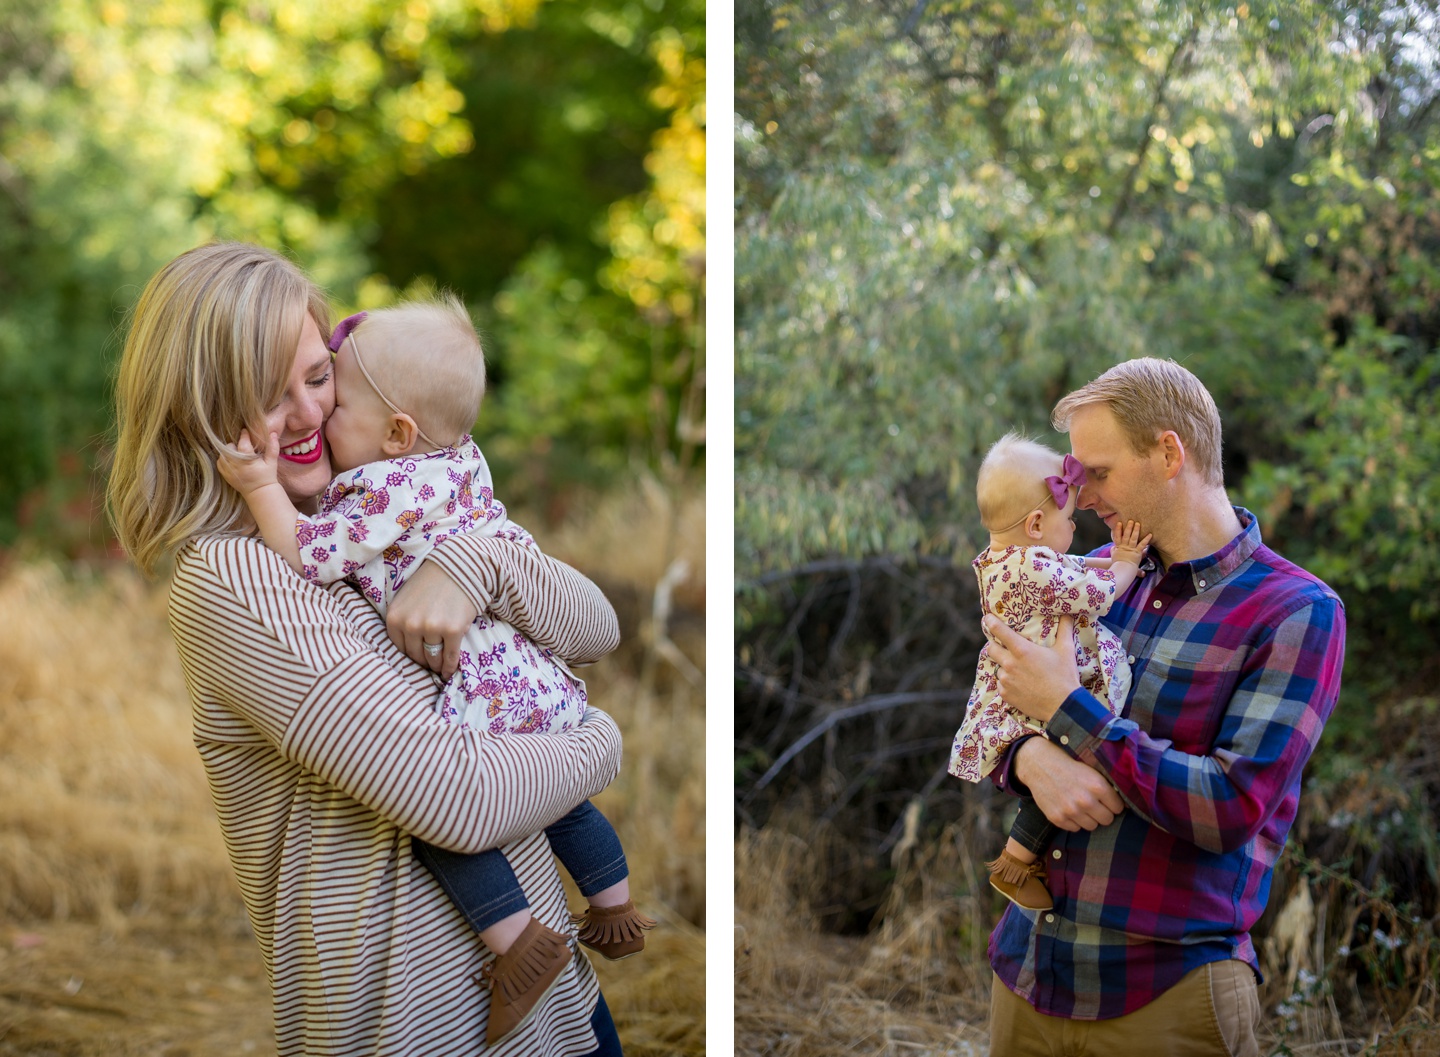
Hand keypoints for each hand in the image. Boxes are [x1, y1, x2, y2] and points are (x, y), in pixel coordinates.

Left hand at [216, 429, 280, 496]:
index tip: (245, 431)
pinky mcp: (225, 475)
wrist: (260, 493)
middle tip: (242, 446)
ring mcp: (229, 471)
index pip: (243, 444)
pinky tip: (232, 459)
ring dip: (229, 451)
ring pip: (223, 454)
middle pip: (229, 448)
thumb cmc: (267, 476)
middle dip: (235, 445)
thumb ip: (273, 447)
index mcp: (248, 462)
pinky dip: (224, 459)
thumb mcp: (272, 462)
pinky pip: (219, 462)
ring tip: (237, 452)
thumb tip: (273, 433)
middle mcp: (236, 466)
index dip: (244, 436)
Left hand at [386, 559, 476, 680]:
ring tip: (440, 668)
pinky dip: (450, 667)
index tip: (418, 658)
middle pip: (415, 655)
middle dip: (423, 662)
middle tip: (430, 664)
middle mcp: (410, 625)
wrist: (460, 568)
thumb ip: (403, 622)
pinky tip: (449, 672)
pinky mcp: (452, 630)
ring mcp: (432, 628)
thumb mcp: (406, 599)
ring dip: (436, 666)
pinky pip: (450, 656)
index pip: (399, 648)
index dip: (410, 655)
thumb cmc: (432, 583)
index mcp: (394, 617)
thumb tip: (410, 650)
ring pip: (432, 658)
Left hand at [982, 614, 1080, 723]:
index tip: (987, 618)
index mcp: (1021, 650)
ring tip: (1020, 671)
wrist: (1063, 707)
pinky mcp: (1005, 694)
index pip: (998, 630)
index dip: (990, 622)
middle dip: (995, 646)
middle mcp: (1009, 664)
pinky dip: (1008, 683)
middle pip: (991, 649)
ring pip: (997, 668)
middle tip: (1005, 647)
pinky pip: (1001, 684)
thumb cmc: (1065, 676)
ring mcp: (1005, 680)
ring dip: (1004, 667)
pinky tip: (1021, 685)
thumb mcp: (1066, 650)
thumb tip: (1068, 613)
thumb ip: (1065, 629)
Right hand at [1014, 736, 1124, 830]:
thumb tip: (1127, 805)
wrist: (1040, 765)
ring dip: (1089, 818)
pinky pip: (1075, 828)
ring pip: (1092, 826)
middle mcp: (1086, 801)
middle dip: (1103, 813)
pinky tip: (1069, 808)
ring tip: (1081, 806)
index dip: (1113, 804)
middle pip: (1107, 820)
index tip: (1107, 800)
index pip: (1118, 808)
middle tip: (1094, 804)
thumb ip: (1107, 787)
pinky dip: (1074, 821)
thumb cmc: (1069, 768)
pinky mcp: (1058, 818)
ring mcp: (1071, 811)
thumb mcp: (1091, 771)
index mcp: (1098, 786)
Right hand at [1110, 519, 1152, 565]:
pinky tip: (1150, 534)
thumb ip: (1113, 550)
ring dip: (1136, 530)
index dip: (1118, 530)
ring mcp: (1131, 549)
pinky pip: (1142, 544)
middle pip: (1126, 535)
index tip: (1119, 523)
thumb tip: (1113, 548)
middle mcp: (1125, 546)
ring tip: (1138, 524)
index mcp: (1118, 547)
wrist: (1122, 569)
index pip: (1117, 536)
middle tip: (1131, 520)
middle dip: (1128, 527)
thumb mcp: (1113, 555)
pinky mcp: (1137, 552)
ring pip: (1133, 538)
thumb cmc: (1117, 563)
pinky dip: (1146, 539)